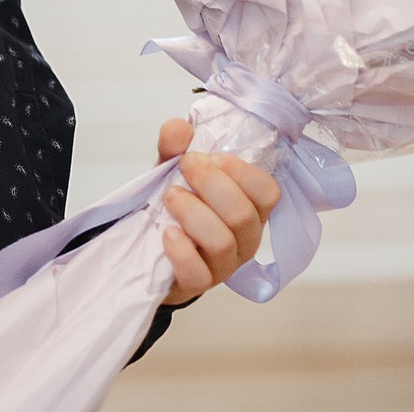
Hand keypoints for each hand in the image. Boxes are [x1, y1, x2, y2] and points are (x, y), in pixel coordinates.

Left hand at [154, 118, 281, 306]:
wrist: (145, 245)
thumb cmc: (174, 202)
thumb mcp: (172, 169)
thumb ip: (175, 147)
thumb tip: (178, 129)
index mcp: (249, 207)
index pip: (268, 192)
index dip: (242, 171)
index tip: (212, 156)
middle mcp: (244, 239)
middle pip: (244, 215)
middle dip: (211, 183)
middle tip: (185, 166)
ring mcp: (224, 265)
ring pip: (223, 242)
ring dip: (193, 213)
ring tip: (169, 197)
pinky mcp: (197, 285)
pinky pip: (198, 274)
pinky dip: (181, 251)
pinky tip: (167, 233)